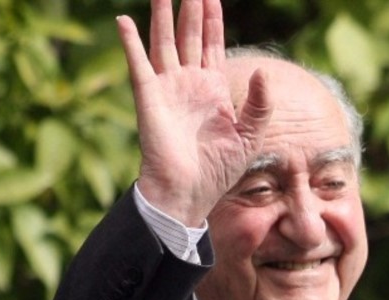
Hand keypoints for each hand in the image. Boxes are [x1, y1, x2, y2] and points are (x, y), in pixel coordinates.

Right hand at [116, 0, 271, 225]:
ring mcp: (167, 89)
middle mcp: (188, 85)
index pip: (211, 46)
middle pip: (188, 37)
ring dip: (164, 16)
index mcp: (213, 91)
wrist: (189, 192)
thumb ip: (260, 104)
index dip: (212, 21)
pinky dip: (130, 42)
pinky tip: (123, 20)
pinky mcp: (149, 98)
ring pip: (164, 43)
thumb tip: (265, 71)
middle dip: (190, 9)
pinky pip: (138, 64)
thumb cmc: (218, 171)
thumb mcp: (250, 136)